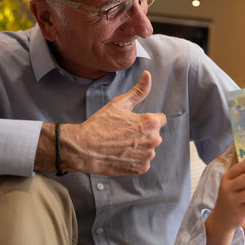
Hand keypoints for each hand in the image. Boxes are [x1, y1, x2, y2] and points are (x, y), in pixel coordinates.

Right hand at [36, 70, 166, 175]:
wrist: (84, 148)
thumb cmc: (100, 125)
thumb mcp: (119, 104)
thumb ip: (138, 91)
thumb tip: (147, 75)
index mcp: (151, 123)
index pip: (160, 119)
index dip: (146, 119)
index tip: (133, 122)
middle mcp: (153, 140)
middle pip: (154, 134)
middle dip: (143, 133)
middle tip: (124, 133)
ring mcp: (147, 156)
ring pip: (149, 148)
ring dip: (139, 147)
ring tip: (121, 144)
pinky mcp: (141, 168)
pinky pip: (143, 162)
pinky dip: (135, 159)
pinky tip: (122, 154)